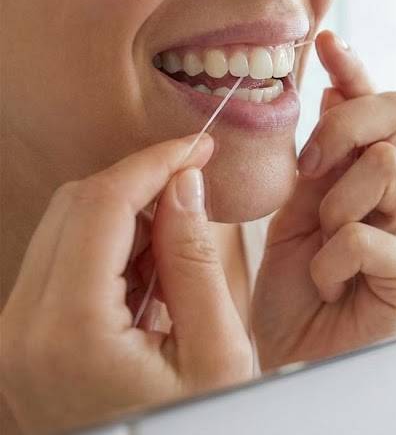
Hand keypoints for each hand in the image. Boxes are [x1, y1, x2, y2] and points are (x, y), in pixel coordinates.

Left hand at [0, 135, 252, 432]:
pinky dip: (108, 248)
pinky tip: (153, 275)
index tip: (198, 146)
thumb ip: (195, 261)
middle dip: (140, 183)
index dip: (154, 162)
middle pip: (74, 206)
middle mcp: (23, 329)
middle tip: (196, 183)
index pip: (102, 205)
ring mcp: (14, 336)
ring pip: (62, 227)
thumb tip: (183, 183)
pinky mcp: (21, 340)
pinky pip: (59, 262)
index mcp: (70, 330)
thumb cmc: (194, 428)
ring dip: (126, 215)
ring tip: (181, 247)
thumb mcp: (217, 352)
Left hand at [252, 32, 395, 370]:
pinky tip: (326, 282)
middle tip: (310, 169)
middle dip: (345, 126)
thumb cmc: (292, 288)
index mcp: (368, 175)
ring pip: (386, 167)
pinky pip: (368, 235)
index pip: (376, 103)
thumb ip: (319, 157)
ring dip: (336, 203)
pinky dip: (331, 259)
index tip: (325, 41)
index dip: (355, 68)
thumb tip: (335, 86)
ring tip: (320, 245)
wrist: (290, 356)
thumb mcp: (294, 208)